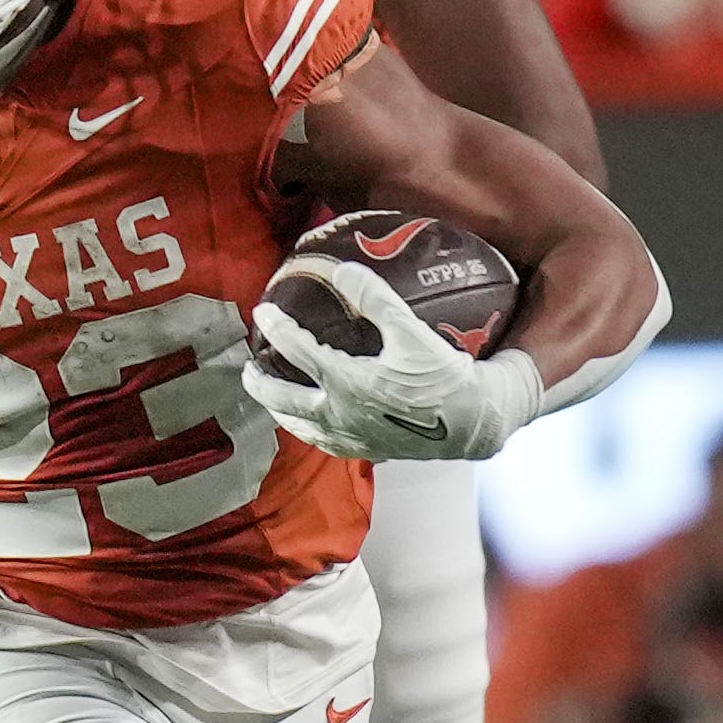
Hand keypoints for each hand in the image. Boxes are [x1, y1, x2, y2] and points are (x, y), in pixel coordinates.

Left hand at [243, 258, 546, 460]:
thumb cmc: (446, 375)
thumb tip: (343, 270)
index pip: (296, 350)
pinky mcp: (368, 451)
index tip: (263, 312)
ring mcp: (352, 438)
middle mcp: (340, 414)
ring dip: (280, 411)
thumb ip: (375, 298)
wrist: (473, 422)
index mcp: (345, 382)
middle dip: (259, 383)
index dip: (276, 327)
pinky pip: (326, 443)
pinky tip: (315, 423)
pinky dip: (310, 430)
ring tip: (273, 399)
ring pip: (300, 428)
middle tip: (248, 368)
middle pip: (282, 400)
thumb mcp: (412, 331)